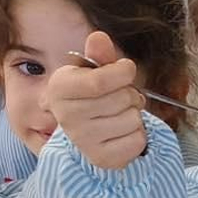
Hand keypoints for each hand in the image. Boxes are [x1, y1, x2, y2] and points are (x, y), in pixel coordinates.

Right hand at [44, 29, 146, 169]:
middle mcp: (66, 117)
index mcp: (59, 89)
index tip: (126, 69)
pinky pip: (138, 140)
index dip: (122, 72)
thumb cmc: (91, 96)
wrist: (87, 132)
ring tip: (119, 115)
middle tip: (120, 98)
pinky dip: (138, 134)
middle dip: (129, 94)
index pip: (100, 81)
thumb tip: (100, 37)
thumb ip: (99, 55)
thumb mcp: (92, 71)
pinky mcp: (102, 160)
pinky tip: (122, 133)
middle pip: (121, 99)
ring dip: (134, 115)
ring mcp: (83, 141)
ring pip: (132, 119)